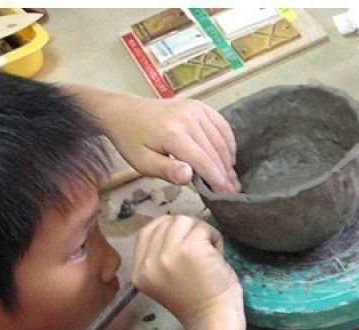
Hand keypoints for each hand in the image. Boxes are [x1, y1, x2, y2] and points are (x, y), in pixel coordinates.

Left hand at [98, 94, 239, 192]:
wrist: (125, 112)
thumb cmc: (132, 141)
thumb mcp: (142, 162)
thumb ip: (166, 170)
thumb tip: (189, 177)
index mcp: (173, 134)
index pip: (203, 161)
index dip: (216, 179)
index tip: (225, 194)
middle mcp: (189, 118)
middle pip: (215, 151)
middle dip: (225, 173)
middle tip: (233, 191)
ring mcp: (196, 109)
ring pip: (221, 139)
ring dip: (229, 160)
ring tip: (232, 178)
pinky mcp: (199, 105)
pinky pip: (221, 124)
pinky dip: (228, 141)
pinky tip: (228, 157)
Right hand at [130, 214, 241, 328]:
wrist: (212, 320)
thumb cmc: (195, 303)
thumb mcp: (163, 281)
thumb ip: (158, 257)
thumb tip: (171, 225)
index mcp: (139, 273)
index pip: (145, 232)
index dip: (166, 229)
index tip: (183, 240)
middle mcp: (148, 263)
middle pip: (165, 222)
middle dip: (186, 231)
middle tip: (200, 252)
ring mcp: (166, 255)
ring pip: (183, 220)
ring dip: (200, 232)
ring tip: (208, 253)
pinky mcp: (189, 249)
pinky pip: (202, 228)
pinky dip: (214, 238)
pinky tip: (217, 257)